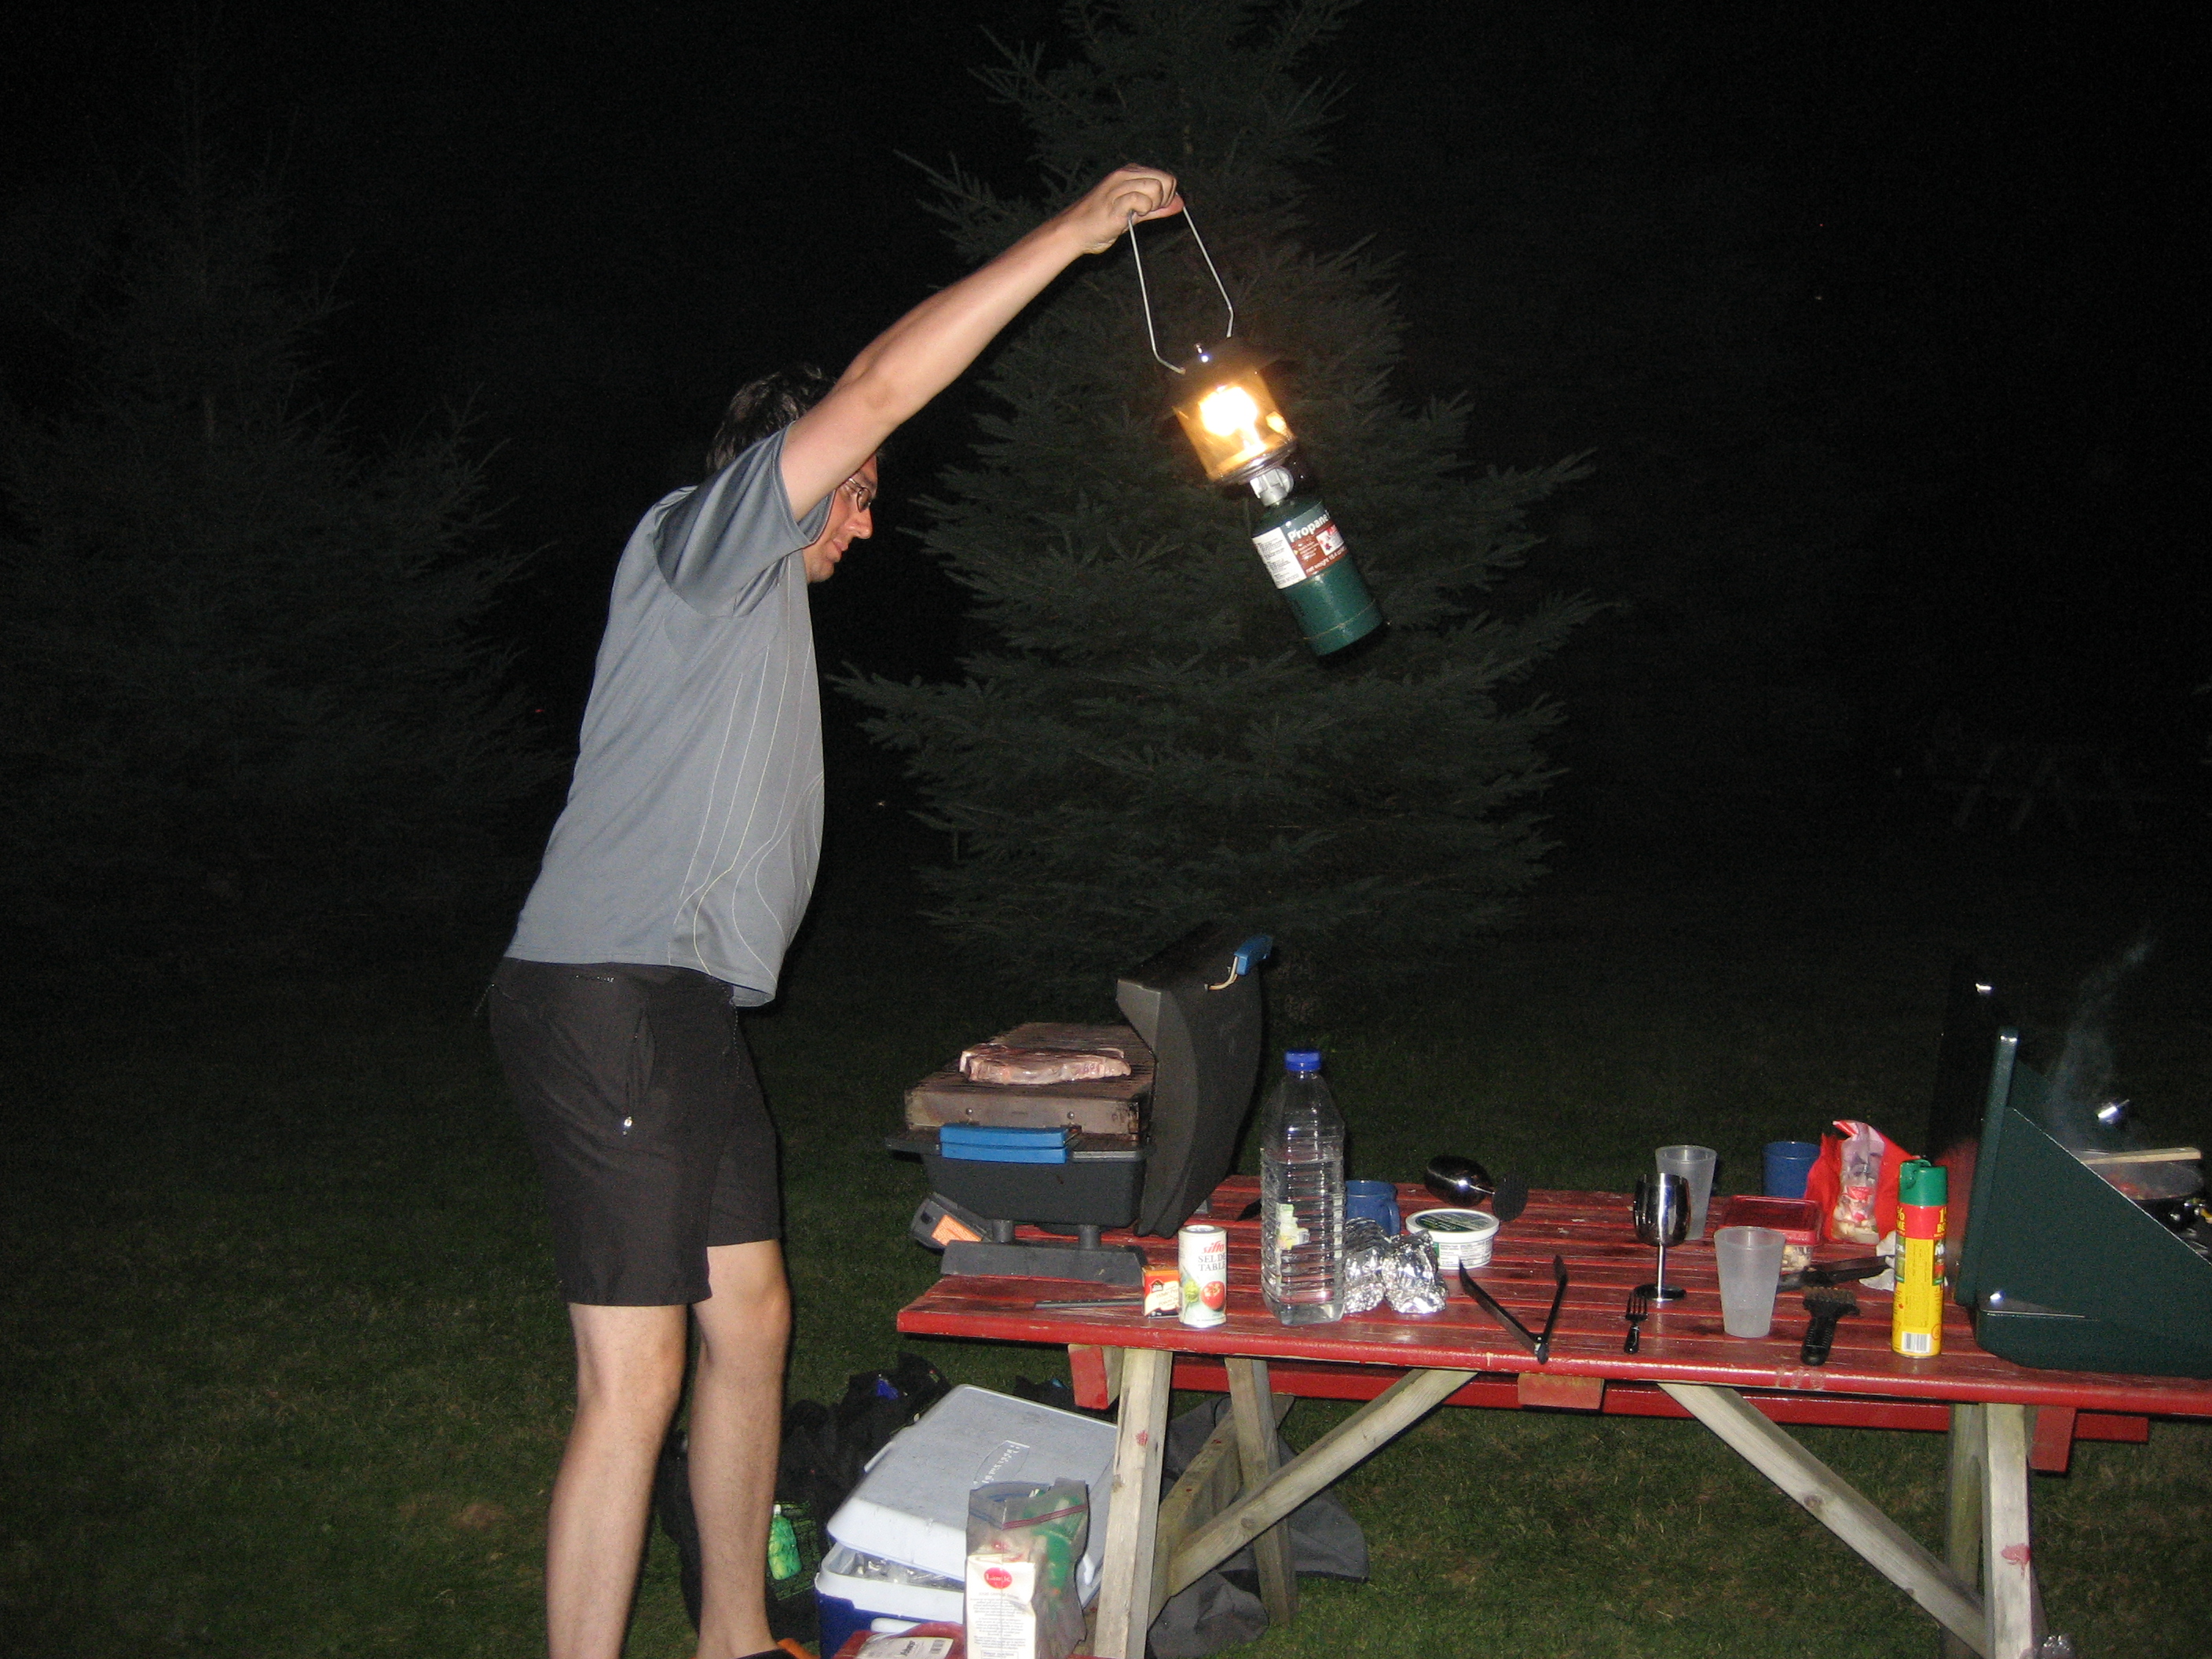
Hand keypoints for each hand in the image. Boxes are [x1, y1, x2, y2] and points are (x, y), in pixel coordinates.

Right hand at [1057, 164, 1182, 253]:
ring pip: (1155, 188)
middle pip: (1165, 180)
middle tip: (1146, 212)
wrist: (1075, 231)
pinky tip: (1127, 217)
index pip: (1165, 177)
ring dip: (1151, 206)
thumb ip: (1157, 208)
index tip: (1153, 209)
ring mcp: (1118, 186)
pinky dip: (1140, 211)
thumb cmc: (1102, 222)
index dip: (1166, 196)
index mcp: (1130, 172)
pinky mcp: (1114, 200)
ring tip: (1134, 214)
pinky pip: (1140, 200)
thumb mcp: (1135, 212)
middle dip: (1163, 200)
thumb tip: (1180, 204)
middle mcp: (1124, 174)